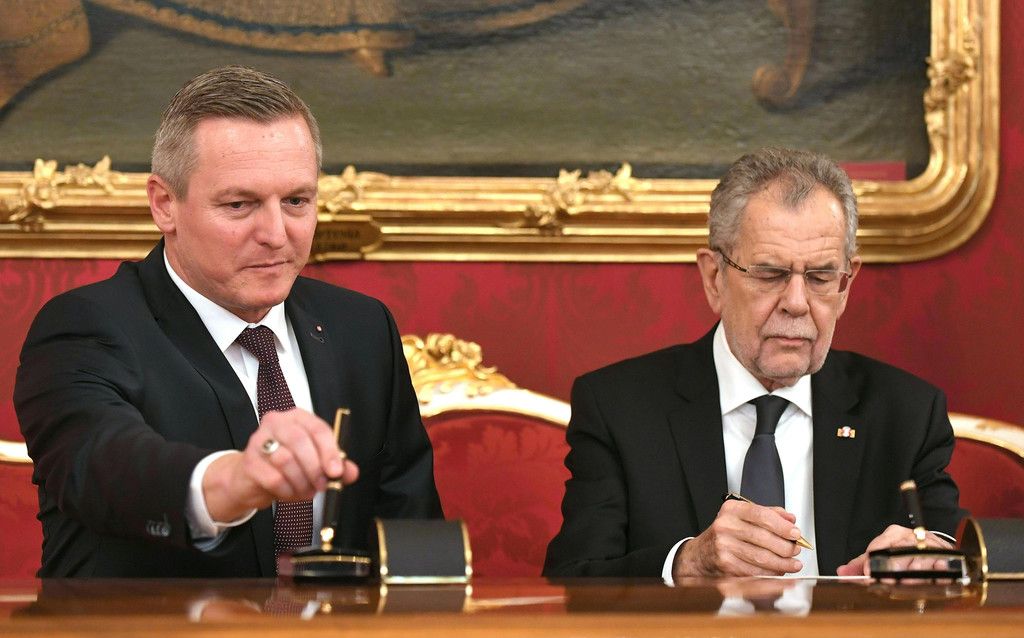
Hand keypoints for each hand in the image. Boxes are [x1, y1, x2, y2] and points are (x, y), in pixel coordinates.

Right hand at [203, 408, 359, 520]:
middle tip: (321, 485)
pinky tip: (289, 492)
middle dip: (314, 468)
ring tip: (306, 491)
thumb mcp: (314, 463)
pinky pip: (273, 478)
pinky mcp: (249, 462)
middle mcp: (277, 423)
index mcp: (298, 418)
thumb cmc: (285, 467)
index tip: (336, 471)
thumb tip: (351, 472)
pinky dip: (286, 490)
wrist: (251, 480)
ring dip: (301, 481)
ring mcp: (259, 441)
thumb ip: (335, 465)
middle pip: (300, 441)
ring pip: (285, 459)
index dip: (329, 451)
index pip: (317, 429)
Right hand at [673, 499, 803, 576]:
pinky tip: (779, 571)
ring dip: (782, 563)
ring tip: (793, 564)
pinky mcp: (726, 565)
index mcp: (731, 510)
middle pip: (763, 537)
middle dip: (785, 547)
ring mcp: (724, 546)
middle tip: (796, 550)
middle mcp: (725, 526)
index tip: (795, 533)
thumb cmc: (725, 535)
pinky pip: (755, 571)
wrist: (700, 555)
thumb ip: (767, 514)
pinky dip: (771, 573)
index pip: (761, 515)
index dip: (782, 525)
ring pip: (761, 557)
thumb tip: (790, 520)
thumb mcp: (742, 517)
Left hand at [836, 524, 952, 576]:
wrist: (932, 541)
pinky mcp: (946, 554)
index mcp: (894, 533)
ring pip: (922, 556)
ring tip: (907, 582)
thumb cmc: (903, 549)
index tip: (868, 573)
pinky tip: (934, 579)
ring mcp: (930, 544)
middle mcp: (912, 536)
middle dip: (894, 566)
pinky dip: (938, 572)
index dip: (874, 559)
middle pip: (901, 550)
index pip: (881, 544)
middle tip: (887, 579)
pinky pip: (943, 563)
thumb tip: (842, 572)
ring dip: (914, 571)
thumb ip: (862, 563)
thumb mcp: (882, 552)